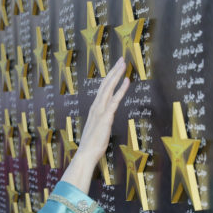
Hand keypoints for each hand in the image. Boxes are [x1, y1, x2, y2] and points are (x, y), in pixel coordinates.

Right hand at [61, 57, 129, 192]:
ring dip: (116, 75)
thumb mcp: (98, 130)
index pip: (103, 90)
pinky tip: (126, 81)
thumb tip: (105, 122)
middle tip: (121, 59)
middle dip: (113, 71)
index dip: (109, 78)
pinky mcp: (106, 117)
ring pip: (108, 88)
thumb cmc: (92, 145)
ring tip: (123, 64)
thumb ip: (102, 123)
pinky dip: (121, 89)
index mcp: (95, 109)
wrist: (86, 154)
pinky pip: (115, 100)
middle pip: (105, 84)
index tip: (116, 69)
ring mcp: (100, 111)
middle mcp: (96, 107)